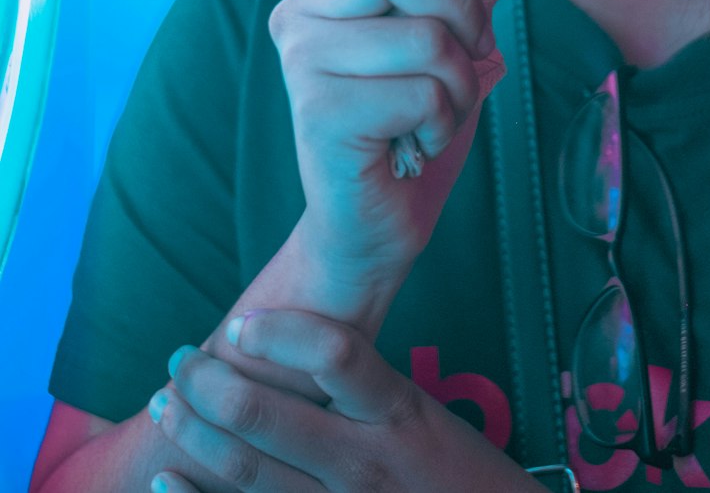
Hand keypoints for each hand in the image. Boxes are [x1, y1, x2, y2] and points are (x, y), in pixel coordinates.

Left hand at [148, 309, 534, 492]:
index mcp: (395, 411)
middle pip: (267, 415)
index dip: (278, 333)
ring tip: (166, 403)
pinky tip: (168, 478)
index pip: (335, 354)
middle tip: (180, 360)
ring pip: (246, 472)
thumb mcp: (416, 412)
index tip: (241, 326)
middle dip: (206, 382)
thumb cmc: (449, 469)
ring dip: (192, 432)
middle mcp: (365, 462)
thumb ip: (360, 384)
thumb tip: (289, 342)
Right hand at [273, 0, 495, 306]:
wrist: (380, 222)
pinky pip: (424, 92)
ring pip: (423, 35)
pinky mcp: (319, 110)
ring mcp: (302, 60)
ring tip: (436, 112)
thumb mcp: (443, 39)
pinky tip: (416, 143)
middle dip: (459, 8)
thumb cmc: (414, 123)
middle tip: (469, 48)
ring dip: (460, 81)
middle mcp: (300, 11)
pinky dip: (445, 122)